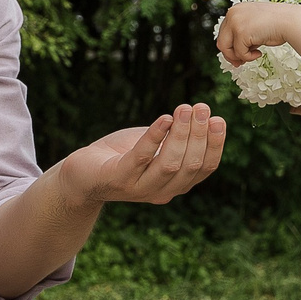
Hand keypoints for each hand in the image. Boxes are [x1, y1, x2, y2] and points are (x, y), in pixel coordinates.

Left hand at [63, 104, 226, 205]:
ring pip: (169, 164)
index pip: (205, 168)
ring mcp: (139, 188)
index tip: (218, 119)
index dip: (215, 145)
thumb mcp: (155, 147)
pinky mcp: (118, 179)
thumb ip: (176, 138)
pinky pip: (141, 158)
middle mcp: (162, 191)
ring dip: (181, 134)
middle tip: (201, 108)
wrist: (82, 173)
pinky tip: (164, 119)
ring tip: (184, 109)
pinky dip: (154, 137)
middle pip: (190, 165)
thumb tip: (202, 115)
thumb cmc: (121, 156)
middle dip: (199, 134)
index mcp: (176, 184)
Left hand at [215, 0, 295, 66]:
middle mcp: (232, 14)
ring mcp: (235, 22)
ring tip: (253, 56)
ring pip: (225, 48)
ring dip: (238, 57)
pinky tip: (259, 53)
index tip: (237, 56)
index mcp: (235, 10)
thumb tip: (234, 53)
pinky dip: (248, 57)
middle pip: (221, 41)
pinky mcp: (240, 32)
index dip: (229, 47)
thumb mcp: (255, 26)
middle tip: (239, 64)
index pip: (224, 32)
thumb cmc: (278, 25)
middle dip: (230, 55)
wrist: (291, 21)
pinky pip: (239, 53)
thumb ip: (243, 34)